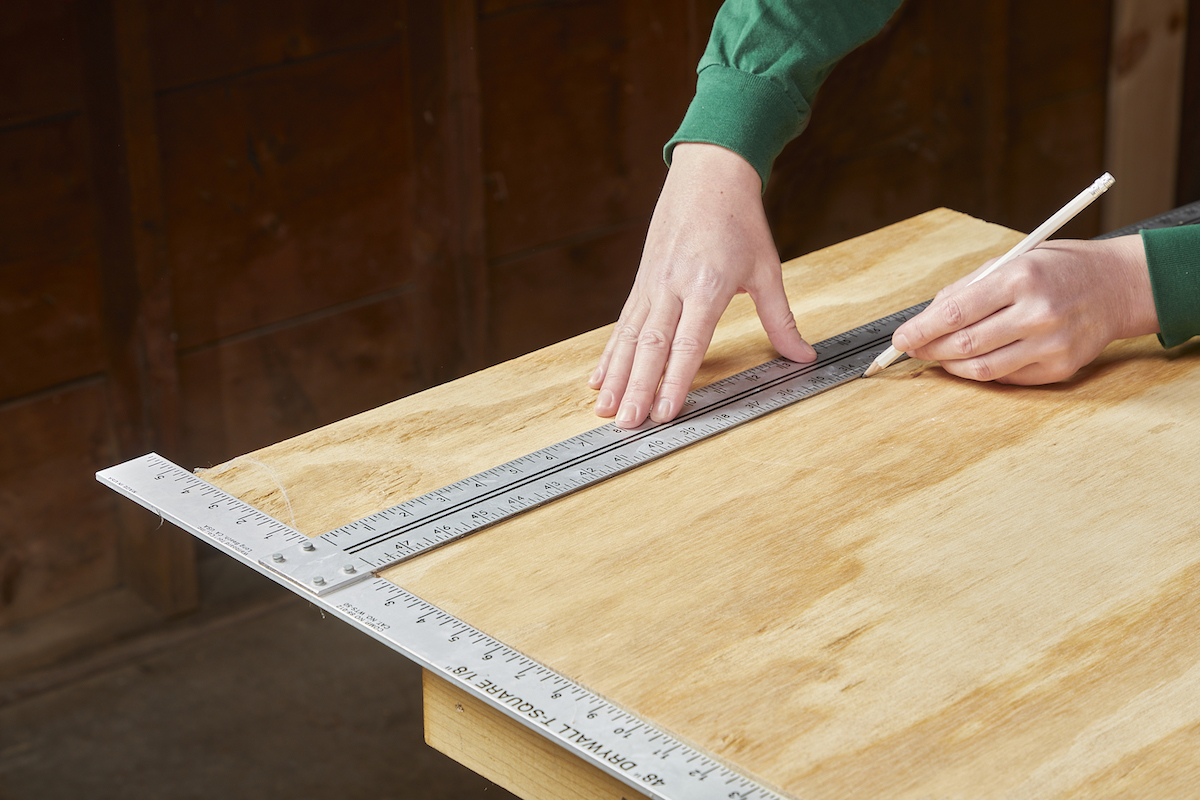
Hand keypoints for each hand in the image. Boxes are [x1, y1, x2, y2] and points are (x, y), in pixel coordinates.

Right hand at [590, 143, 815, 427]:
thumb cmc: (739, 220)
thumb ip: (780, 319)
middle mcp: (672, 287)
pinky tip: (599, 379)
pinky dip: (609, 354)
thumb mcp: (766, 269)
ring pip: (629, 339)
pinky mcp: (640, 283)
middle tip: (626, 424)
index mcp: (706, 286)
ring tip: (604, 410)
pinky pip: (622, 325)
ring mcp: (651, 285)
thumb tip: (803, 356)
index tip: (663, 412)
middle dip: (637, 389)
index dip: (674, 381)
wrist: (708, 175)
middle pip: (651, 347)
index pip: (688, 344)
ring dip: (616, 377)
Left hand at [891, 235, 1158, 383]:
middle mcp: (1037, 313)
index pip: (954, 314)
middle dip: (930, 350)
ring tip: (939, 357)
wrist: (1118, 286)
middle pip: (964, 344)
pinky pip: (1007, 378)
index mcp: (1020, 278)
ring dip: (951, 366)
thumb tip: (927, 317)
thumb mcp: (1013, 260)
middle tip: (914, 348)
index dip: (920, 330)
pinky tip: (973, 361)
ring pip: (981, 369)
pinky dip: (983, 372)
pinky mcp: (1061, 367)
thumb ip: (968, 288)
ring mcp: (1051, 344)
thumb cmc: (1059, 269)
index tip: (900, 339)